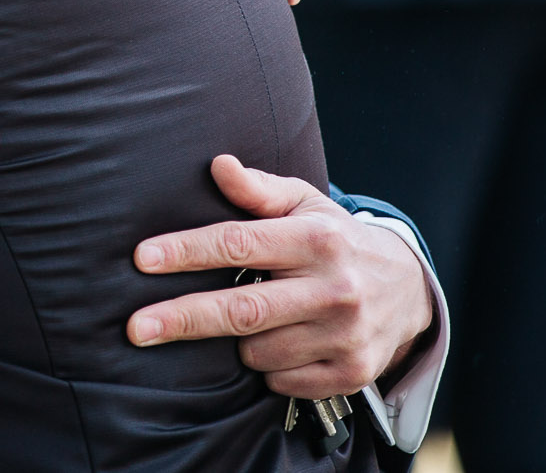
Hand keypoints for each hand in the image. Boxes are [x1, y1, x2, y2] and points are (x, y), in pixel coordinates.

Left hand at [126, 155, 433, 399]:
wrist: (409, 290)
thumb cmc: (336, 240)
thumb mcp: (305, 204)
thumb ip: (258, 190)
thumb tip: (218, 165)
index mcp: (317, 239)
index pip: (240, 244)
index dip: (187, 252)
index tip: (142, 258)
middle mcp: (335, 288)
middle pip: (242, 310)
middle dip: (183, 319)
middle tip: (136, 327)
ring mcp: (345, 335)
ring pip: (258, 351)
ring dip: (238, 341)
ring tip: (255, 317)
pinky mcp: (351, 373)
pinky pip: (280, 381)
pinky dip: (268, 368)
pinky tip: (283, 343)